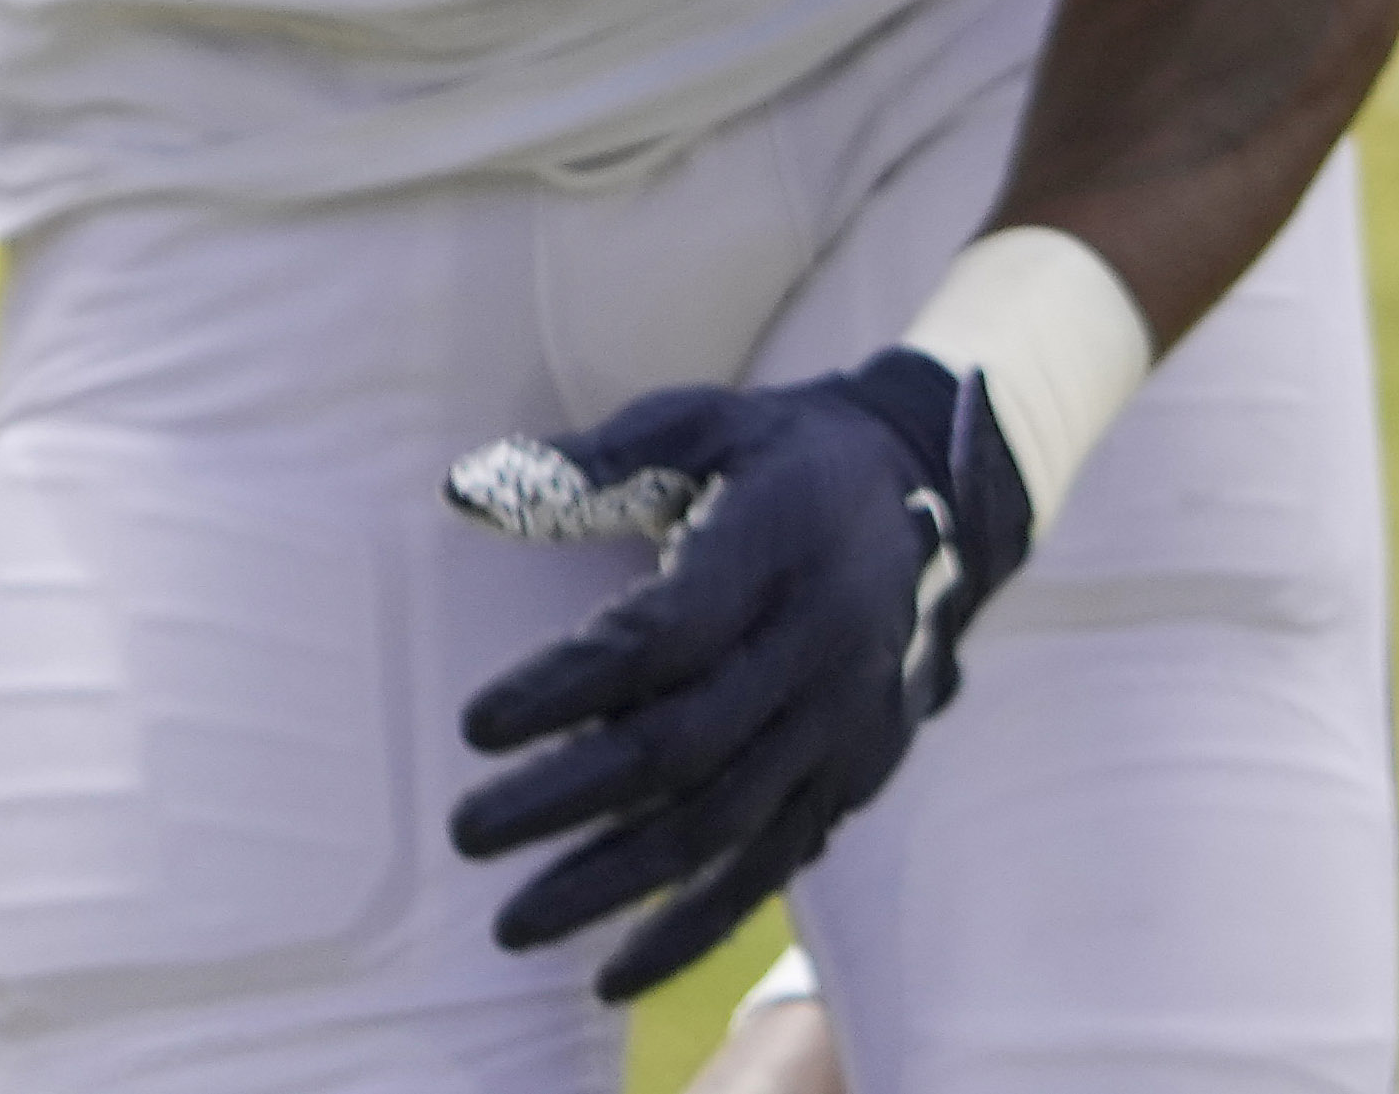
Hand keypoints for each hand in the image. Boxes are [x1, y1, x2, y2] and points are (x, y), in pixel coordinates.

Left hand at [441, 349, 1035, 1002]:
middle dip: (567, 799)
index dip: (568, 687)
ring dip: (615, 882)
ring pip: (725, 822)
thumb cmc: (778, 461)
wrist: (930, 494)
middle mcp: (823, 639)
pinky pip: (773, 865)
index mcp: (781, 545)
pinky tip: (613, 972)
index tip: (475, 726)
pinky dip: (695, 927)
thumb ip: (588, 464)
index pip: (668, 634)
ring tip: (513, 922)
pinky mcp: (855, 772)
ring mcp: (845, 717)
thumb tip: (467, 491)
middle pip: (686, 742)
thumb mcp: (698, 427)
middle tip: (467, 834)